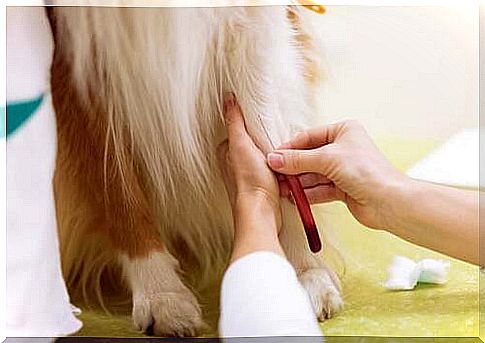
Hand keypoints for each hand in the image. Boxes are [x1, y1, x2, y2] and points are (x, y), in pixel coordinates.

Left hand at [217, 94, 283, 261]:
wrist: (262, 212)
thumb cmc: (250, 183)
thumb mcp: (241, 145)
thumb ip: (234, 122)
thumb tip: (228, 100)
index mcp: (226, 152)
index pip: (239, 129)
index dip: (251, 124)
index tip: (261, 121)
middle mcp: (235, 164)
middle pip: (253, 142)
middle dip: (265, 140)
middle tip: (274, 139)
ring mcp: (250, 174)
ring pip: (265, 155)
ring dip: (275, 154)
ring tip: (281, 153)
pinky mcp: (263, 184)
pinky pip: (274, 168)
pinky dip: (280, 166)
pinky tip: (284, 167)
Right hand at [267, 120, 407, 229]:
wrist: (389, 202)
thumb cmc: (366, 171)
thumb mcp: (326, 159)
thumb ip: (298, 160)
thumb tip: (273, 159)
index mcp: (343, 131)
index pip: (308, 138)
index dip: (289, 149)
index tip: (272, 158)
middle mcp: (343, 148)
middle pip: (309, 157)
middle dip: (292, 168)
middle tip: (274, 176)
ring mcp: (343, 169)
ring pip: (313, 174)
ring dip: (297, 183)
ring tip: (281, 189)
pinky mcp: (343, 188)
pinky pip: (319, 189)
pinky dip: (307, 193)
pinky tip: (294, 198)